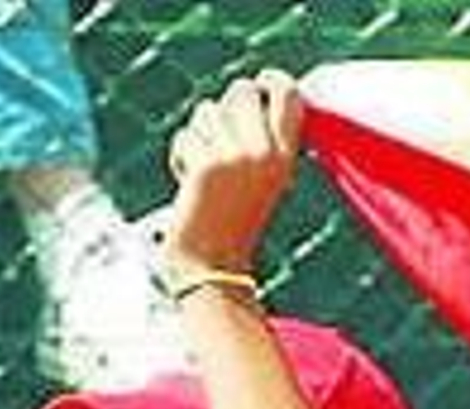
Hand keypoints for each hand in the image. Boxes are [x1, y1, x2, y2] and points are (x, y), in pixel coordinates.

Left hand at [163, 71, 301, 282]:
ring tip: (205, 171)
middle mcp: (265, 154)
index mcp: (285, 159)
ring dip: (199, 135)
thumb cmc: (233, 225)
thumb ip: (262, 138)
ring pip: (207, 110)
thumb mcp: (263, 181)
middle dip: (224, 109)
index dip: (272, 80)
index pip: (289, 94)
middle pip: (242, 90)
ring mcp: (236, 158)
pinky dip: (180, 156)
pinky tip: (189, 183)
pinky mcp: (206, 165)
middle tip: (219, 141)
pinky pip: (185, 136)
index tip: (261, 82)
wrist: (211, 266)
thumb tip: (252, 92)